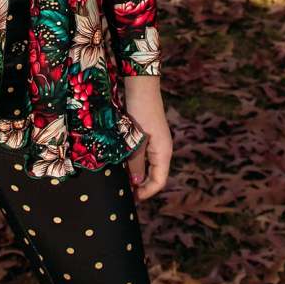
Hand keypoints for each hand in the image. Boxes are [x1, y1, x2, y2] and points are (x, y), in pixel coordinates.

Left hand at [121, 75, 170, 198]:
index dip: (146, 192)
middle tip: (124, 193)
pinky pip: (142, 156)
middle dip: (140, 186)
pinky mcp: (146, 136)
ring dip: (135, 174)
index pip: (159, 181)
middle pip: (154, 176)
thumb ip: (136, 162)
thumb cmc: (140, 111)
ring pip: (147, 166)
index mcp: (163, 152)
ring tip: (121, 181)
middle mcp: (161, 149)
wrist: (140, 85)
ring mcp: (154, 142)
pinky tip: (121, 164)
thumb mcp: (136, 140)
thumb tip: (136, 183)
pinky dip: (133, 163)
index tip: (131, 198)